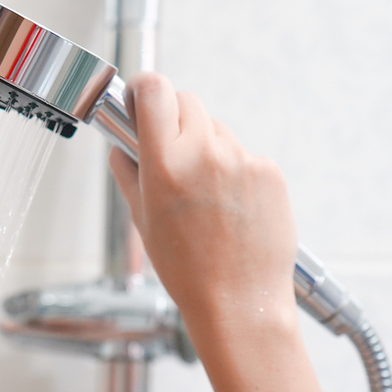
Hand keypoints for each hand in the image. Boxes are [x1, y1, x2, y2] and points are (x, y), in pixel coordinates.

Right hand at [109, 72, 298, 338]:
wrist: (239, 302)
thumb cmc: (188, 271)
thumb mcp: (143, 222)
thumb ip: (129, 175)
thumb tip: (122, 149)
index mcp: (166, 165)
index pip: (155, 90)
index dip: (144, 89)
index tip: (140, 99)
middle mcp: (206, 154)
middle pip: (187, 102)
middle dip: (174, 120)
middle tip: (168, 153)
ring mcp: (243, 159)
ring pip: (216, 131)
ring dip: (205, 149)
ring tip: (203, 198)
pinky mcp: (269, 171)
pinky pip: (243, 156)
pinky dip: (233, 171)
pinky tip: (228, 208)